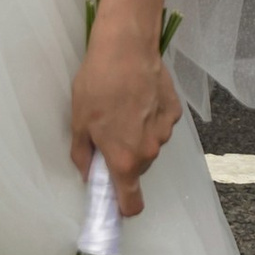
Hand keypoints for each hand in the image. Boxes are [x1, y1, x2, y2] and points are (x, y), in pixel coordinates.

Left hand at [69, 25, 182, 216]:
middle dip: (124, 159)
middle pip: (138, 169)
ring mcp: (165, 131)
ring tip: (122, 108)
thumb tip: (88, 174)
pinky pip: (160, 124)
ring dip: (137, 136)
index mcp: (124, 160)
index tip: (114, 199)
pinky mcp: (175, 112)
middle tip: (108, 133)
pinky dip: (149, 117)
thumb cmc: (97, 85)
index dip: (122, 206)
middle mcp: (150, 151)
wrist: (126, 48)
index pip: (132, 204)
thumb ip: (82, 155)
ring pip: (149, 145)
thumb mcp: (79, 122)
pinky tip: (137, 96)